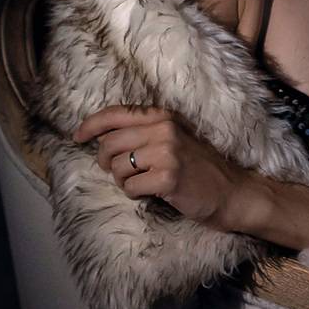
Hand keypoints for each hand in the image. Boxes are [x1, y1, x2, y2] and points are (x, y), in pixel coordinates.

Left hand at [72, 105, 258, 231]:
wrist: (231, 191)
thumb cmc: (198, 167)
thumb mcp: (174, 137)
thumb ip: (144, 131)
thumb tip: (102, 136)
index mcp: (163, 116)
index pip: (115, 114)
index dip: (91, 125)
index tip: (77, 136)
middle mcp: (163, 129)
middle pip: (110, 143)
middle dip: (105, 161)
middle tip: (115, 171)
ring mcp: (166, 152)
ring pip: (117, 167)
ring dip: (122, 180)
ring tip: (140, 183)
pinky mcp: (167, 177)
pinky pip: (130, 187)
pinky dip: (135, 194)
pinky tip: (151, 193)